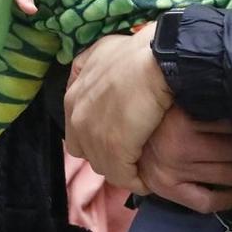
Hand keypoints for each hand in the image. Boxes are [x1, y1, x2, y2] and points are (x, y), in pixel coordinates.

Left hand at [63, 23, 171, 191]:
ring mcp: (93, 135)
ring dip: (121, 167)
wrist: (158, 61)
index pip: (77, 129)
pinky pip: (121, 176)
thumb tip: (88, 72)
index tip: (118, 134)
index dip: (97, 134)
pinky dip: (134, 180)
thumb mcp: (103, 51)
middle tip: (130, 151)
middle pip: (87, 150)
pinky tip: (147, 180)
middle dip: (105, 152)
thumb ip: (88, 65)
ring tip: (140, 167)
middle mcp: (77, 116)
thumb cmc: (139, 52)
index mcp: (73, 96)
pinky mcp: (113, 150)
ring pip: (104, 165)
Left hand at [136, 108, 231, 211]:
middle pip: (230, 175)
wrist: (124, 105)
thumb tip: (228, 191)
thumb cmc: (147, 140)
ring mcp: (180, 142)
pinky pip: (228, 124)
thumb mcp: (157, 169)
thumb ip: (184, 183)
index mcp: (166, 184)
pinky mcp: (187, 118)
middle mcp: (174, 166)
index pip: (208, 203)